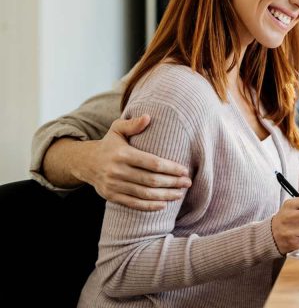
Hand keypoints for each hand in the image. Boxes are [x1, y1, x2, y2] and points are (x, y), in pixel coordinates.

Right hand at [76, 115, 190, 210]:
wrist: (85, 162)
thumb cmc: (109, 144)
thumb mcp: (117, 129)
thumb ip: (132, 124)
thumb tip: (148, 117)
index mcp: (122, 154)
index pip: (152, 163)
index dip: (171, 168)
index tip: (185, 171)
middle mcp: (117, 170)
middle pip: (151, 180)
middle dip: (172, 183)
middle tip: (187, 183)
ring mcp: (114, 185)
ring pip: (144, 194)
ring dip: (165, 195)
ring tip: (180, 194)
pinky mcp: (112, 196)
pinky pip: (134, 204)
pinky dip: (149, 206)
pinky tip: (164, 204)